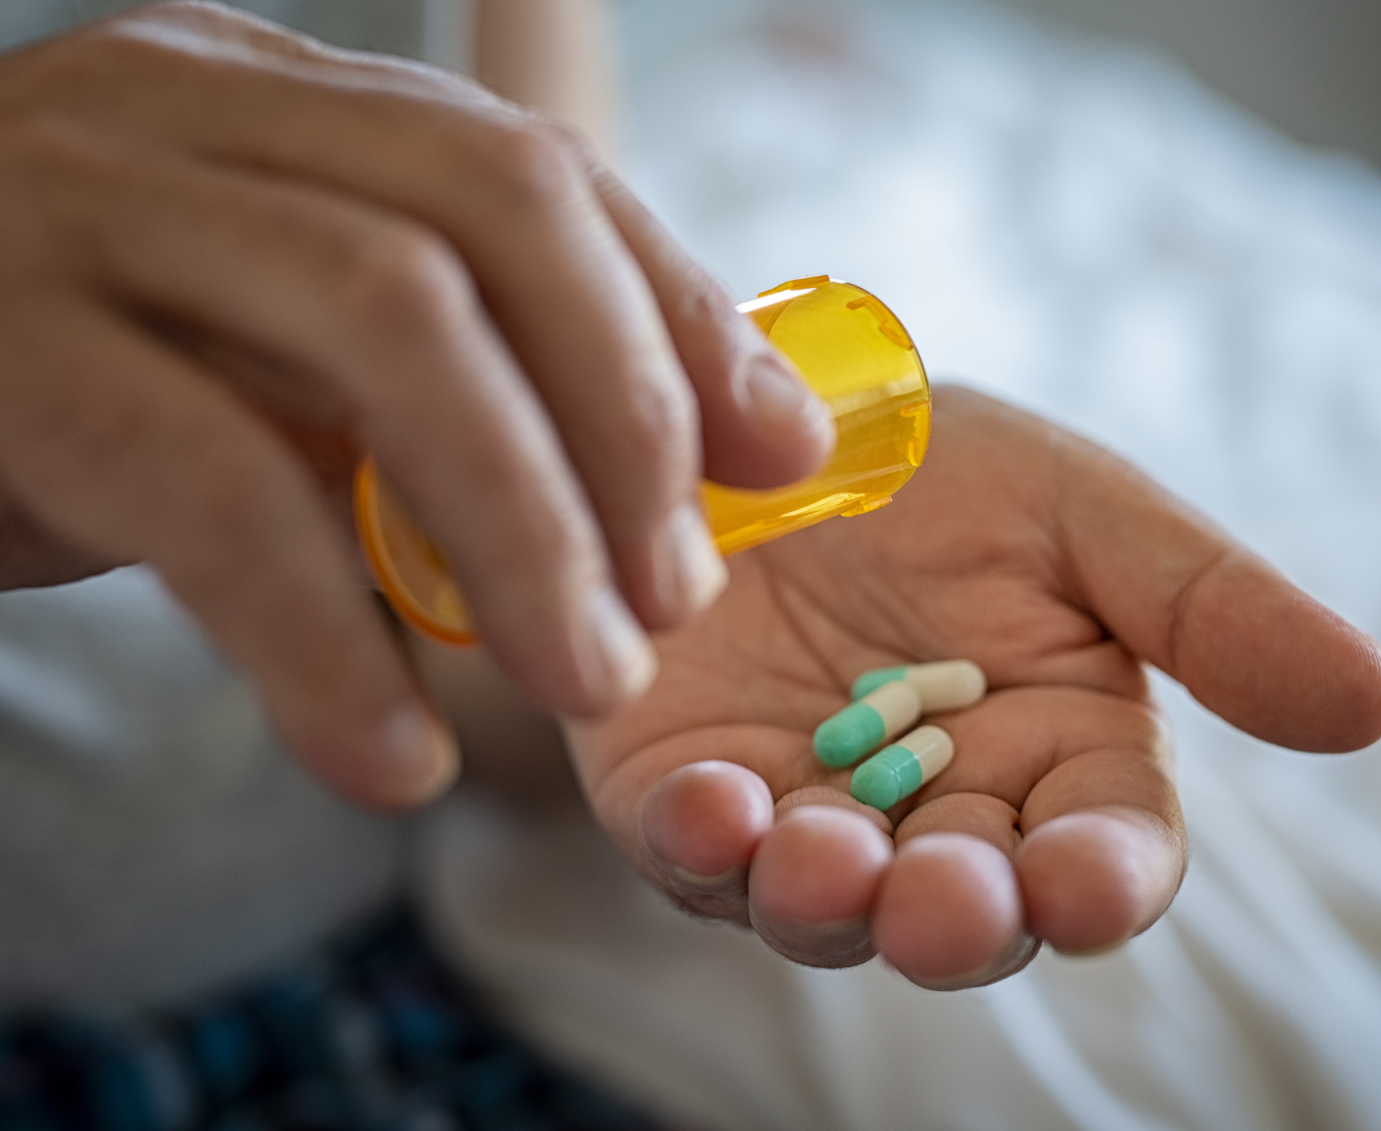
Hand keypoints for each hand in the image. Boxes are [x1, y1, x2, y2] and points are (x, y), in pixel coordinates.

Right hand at [0, 2, 831, 807]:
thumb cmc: (79, 392)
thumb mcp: (279, 359)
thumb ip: (457, 378)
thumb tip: (708, 461)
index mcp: (281, 103)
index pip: (532, 171)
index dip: (680, 317)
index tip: (776, 459)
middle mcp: (188, 112)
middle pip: (486, 215)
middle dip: (622, 414)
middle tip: (677, 597)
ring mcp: (79, 207)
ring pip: (381, 322)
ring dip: (520, 526)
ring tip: (585, 680)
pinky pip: (212, 489)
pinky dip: (328, 637)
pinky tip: (389, 757)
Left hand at [570, 387, 1380, 987]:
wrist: (761, 420)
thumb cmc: (935, 465)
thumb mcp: (1081, 510)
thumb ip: (1206, 607)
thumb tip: (1372, 703)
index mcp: (1053, 752)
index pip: (1102, 851)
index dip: (1097, 882)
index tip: (1084, 886)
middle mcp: (933, 811)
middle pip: (965, 909)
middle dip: (958, 917)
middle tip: (948, 901)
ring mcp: (803, 813)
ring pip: (826, 904)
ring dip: (828, 898)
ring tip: (824, 857)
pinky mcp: (682, 790)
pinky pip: (688, 847)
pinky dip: (699, 841)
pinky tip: (708, 805)